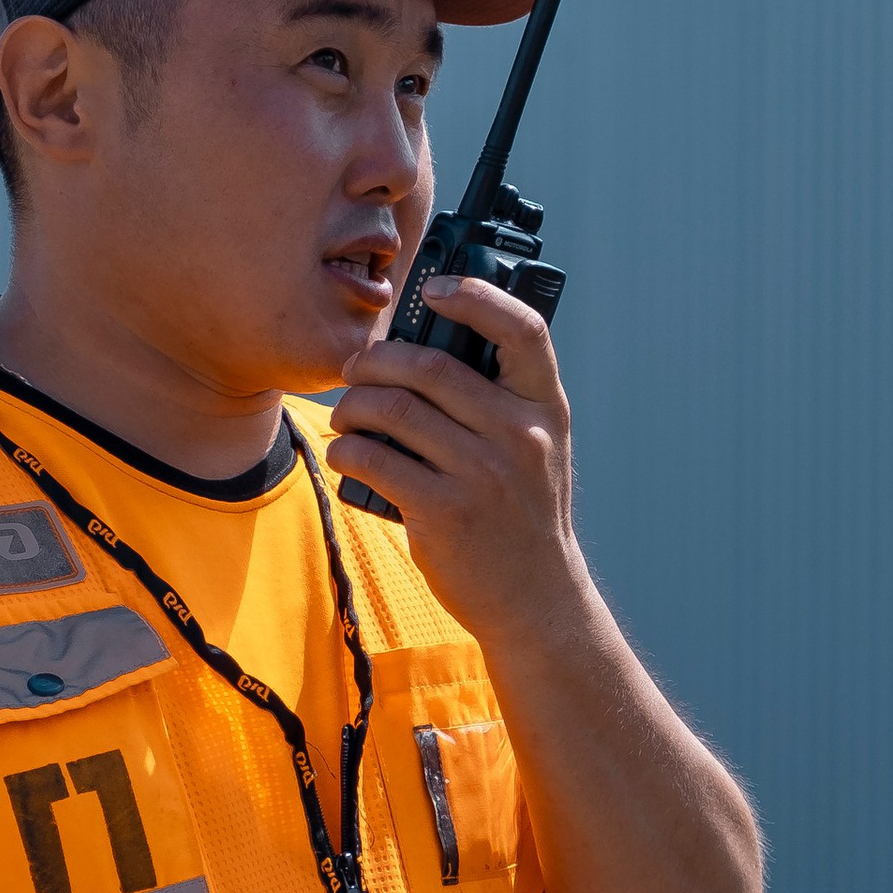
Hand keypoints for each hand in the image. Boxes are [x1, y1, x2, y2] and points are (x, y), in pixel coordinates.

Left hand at [326, 279, 587, 655]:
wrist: (537, 601)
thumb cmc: (525, 515)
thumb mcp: (539, 448)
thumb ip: (503, 400)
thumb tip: (428, 345)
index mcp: (546, 408)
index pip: (521, 330)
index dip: (476, 296)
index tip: (435, 291)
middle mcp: (519, 435)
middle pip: (428, 367)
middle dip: (375, 361)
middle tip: (355, 370)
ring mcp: (483, 475)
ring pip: (391, 410)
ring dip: (352, 406)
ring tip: (347, 416)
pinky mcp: (444, 513)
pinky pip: (373, 459)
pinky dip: (347, 450)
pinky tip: (348, 454)